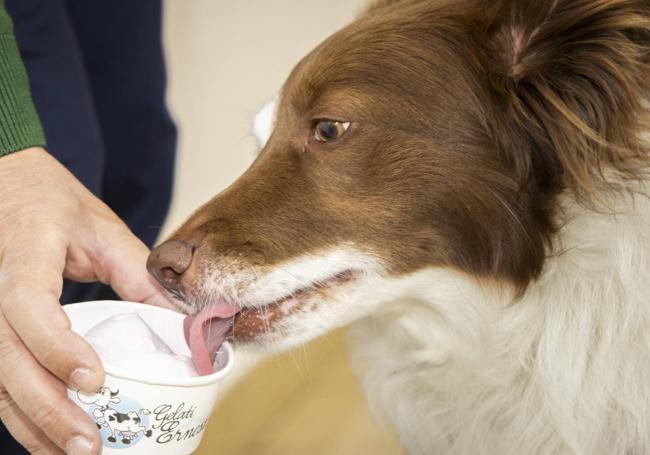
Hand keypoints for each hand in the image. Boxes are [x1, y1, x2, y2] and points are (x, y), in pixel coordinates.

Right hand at [0, 148, 169, 453]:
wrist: (9, 188)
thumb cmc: (55, 206)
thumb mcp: (104, 230)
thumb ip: (139, 274)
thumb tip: (182, 320)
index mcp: (23, 256)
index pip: (27, 307)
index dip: (56, 347)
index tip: (94, 379)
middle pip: (7, 358)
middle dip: (47, 408)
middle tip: (90, 443)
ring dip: (32, 423)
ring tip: (74, 453)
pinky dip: (22, 413)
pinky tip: (49, 437)